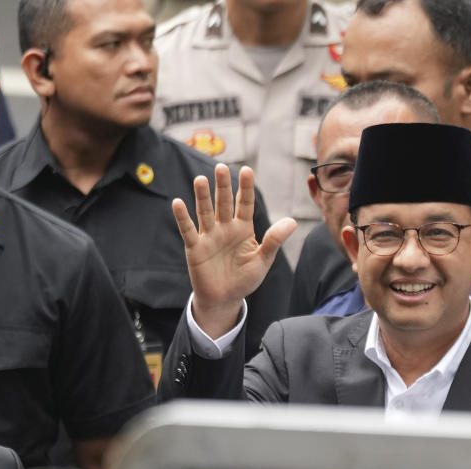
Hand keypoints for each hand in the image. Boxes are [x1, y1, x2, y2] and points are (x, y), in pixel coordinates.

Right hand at [172, 164, 294, 337]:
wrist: (225, 299)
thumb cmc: (244, 279)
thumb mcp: (263, 261)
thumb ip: (273, 241)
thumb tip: (292, 221)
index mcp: (243, 228)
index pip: (245, 203)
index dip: (245, 188)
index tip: (247, 170)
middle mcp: (225, 228)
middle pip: (224, 203)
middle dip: (223, 186)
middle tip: (221, 167)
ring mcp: (209, 237)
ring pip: (205, 212)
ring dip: (203, 197)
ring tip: (201, 179)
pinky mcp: (195, 248)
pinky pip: (188, 231)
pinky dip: (183, 218)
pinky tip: (178, 203)